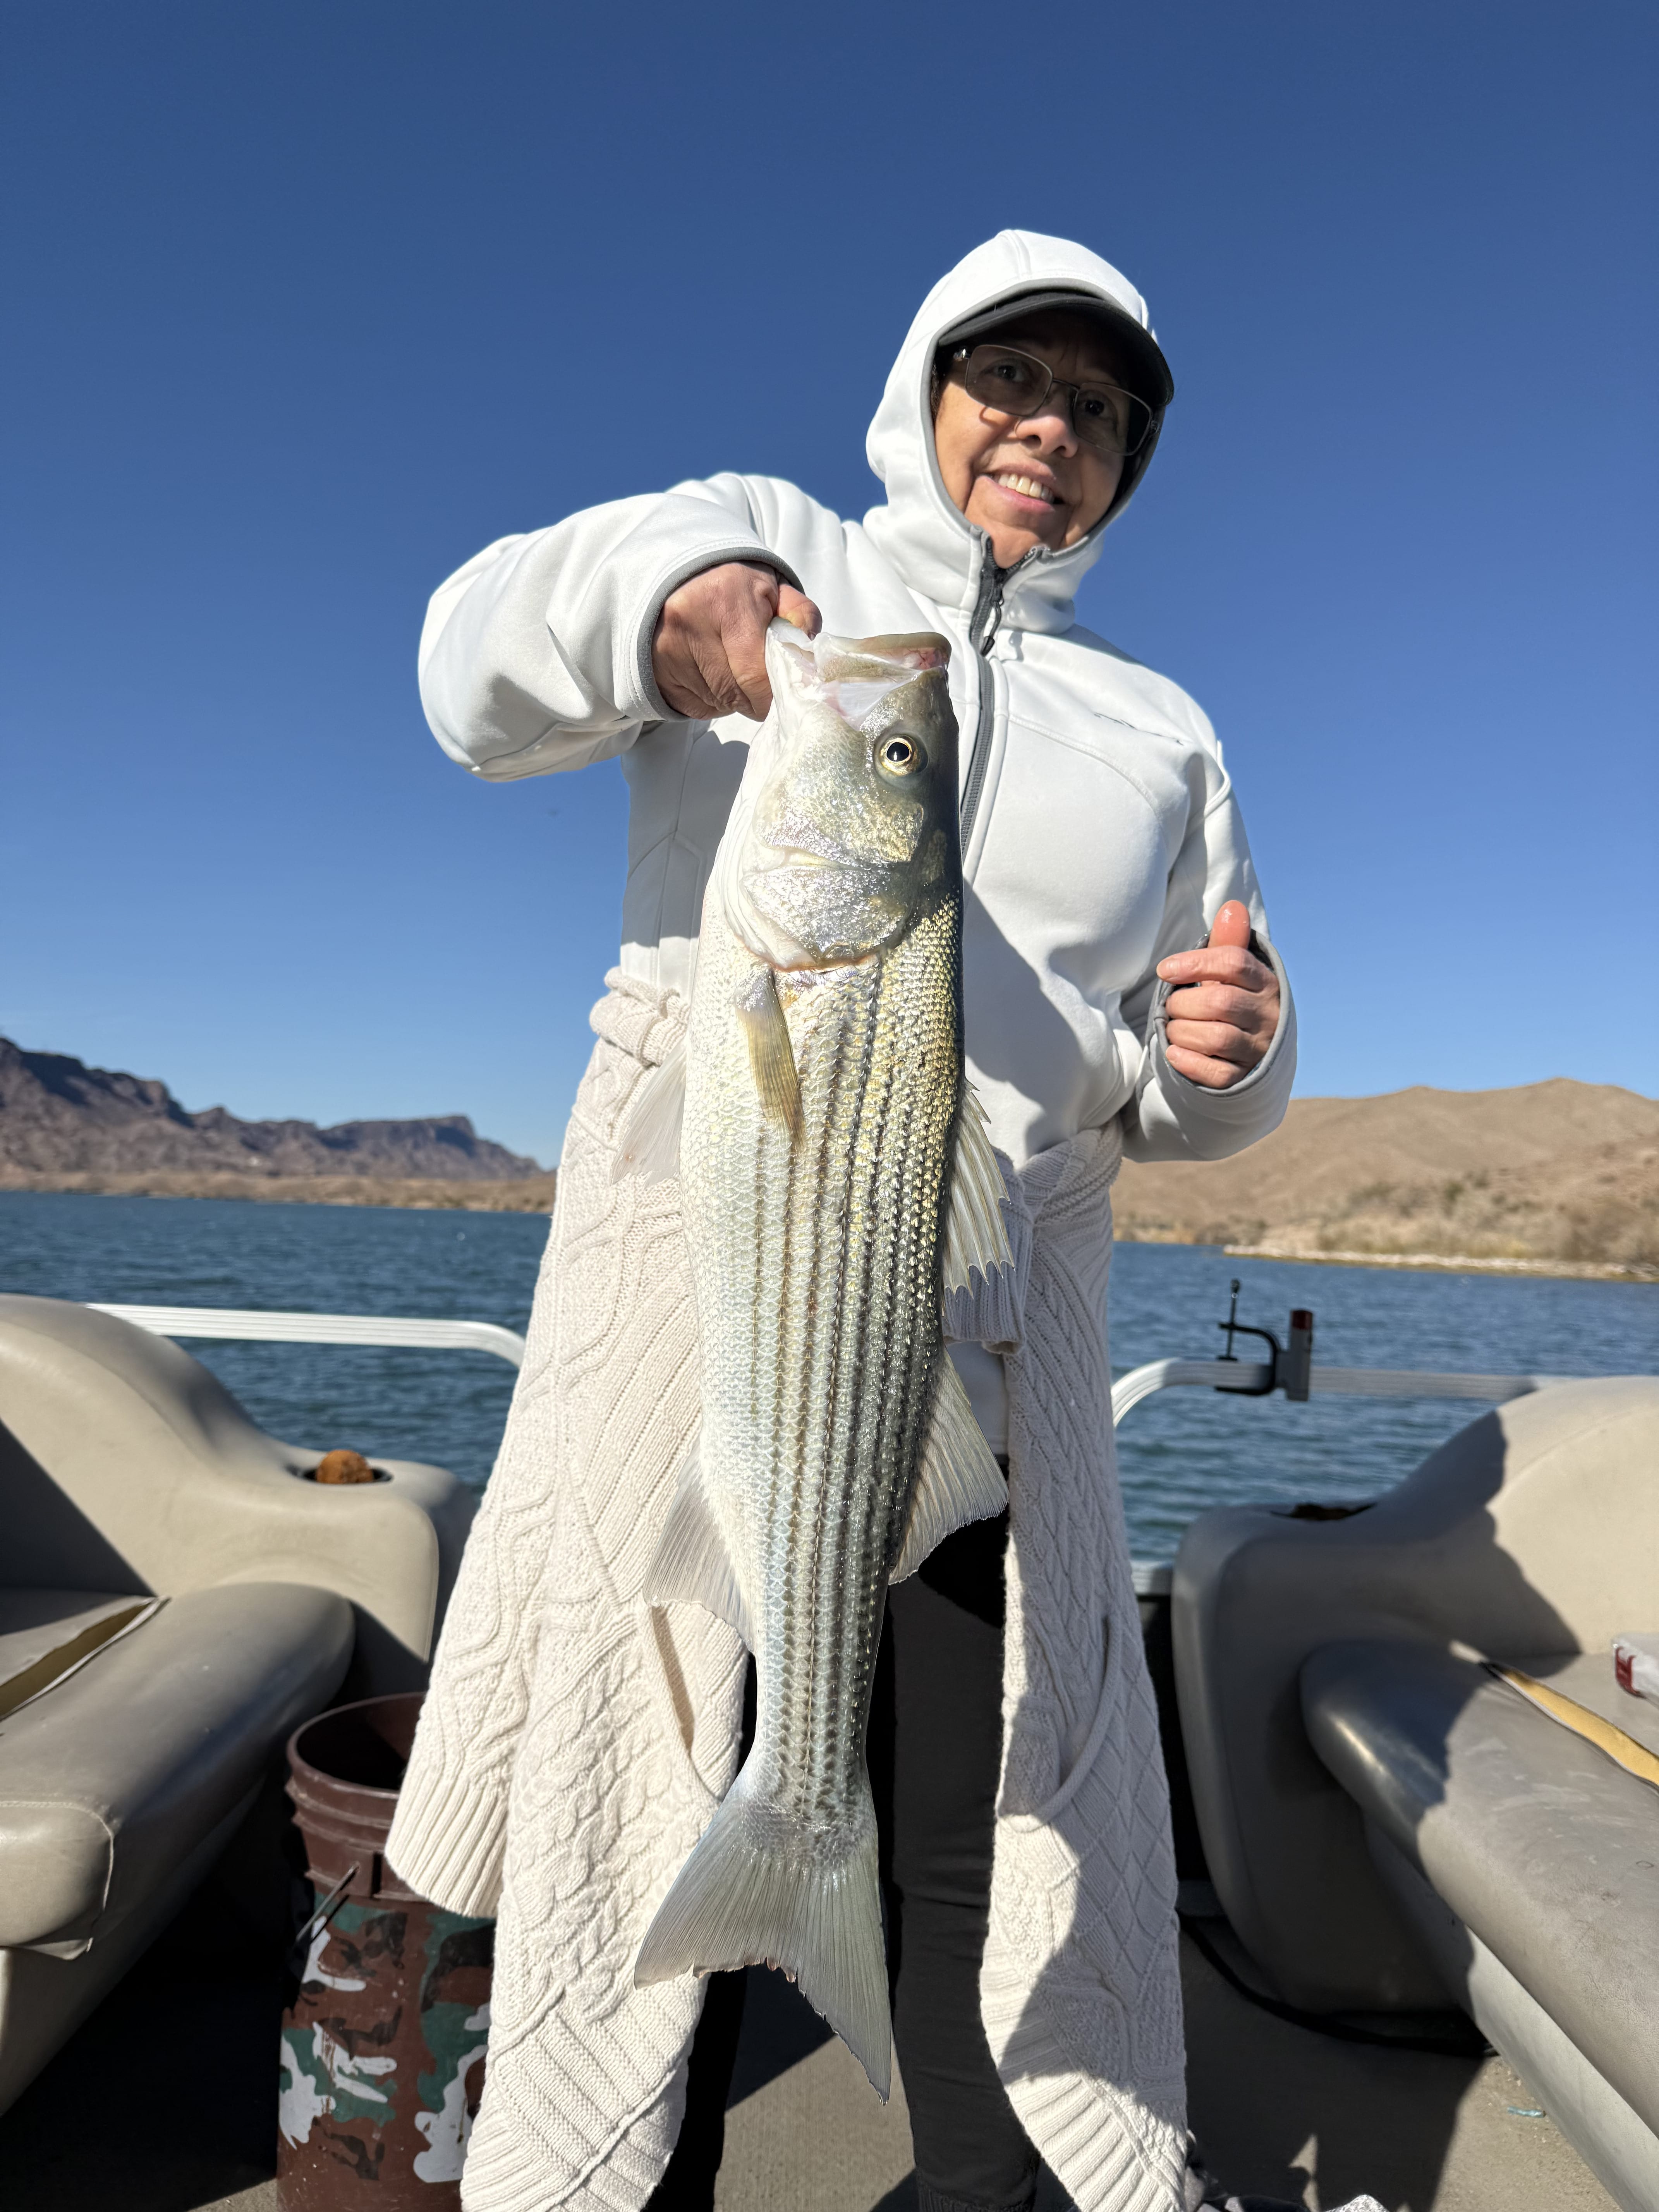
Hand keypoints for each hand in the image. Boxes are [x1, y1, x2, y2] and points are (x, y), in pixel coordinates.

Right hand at [651, 563, 821, 720]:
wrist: (679, 578)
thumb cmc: (734, 590)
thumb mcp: (773, 590)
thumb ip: (800, 616)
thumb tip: (811, 655)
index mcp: (725, 600)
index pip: (755, 675)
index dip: (772, 693)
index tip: (781, 693)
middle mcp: (688, 624)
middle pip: (735, 695)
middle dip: (755, 698)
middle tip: (760, 683)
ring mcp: (666, 650)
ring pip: (716, 704)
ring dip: (733, 699)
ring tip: (734, 671)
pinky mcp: (655, 672)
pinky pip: (695, 708)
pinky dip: (712, 701)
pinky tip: (713, 676)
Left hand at [1157, 901, 1280, 1089]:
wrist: (1256, 1050)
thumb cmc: (1236, 1000)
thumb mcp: (1235, 972)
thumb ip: (1229, 942)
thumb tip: (1232, 907)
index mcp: (1265, 982)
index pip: (1233, 963)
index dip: (1195, 963)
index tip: (1165, 969)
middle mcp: (1267, 1015)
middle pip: (1221, 1001)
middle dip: (1184, 1002)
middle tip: (1172, 1005)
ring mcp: (1258, 1048)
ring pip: (1216, 1037)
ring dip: (1182, 1031)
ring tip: (1174, 1027)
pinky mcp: (1244, 1077)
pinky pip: (1215, 1072)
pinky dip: (1188, 1061)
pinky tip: (1174, 1052)